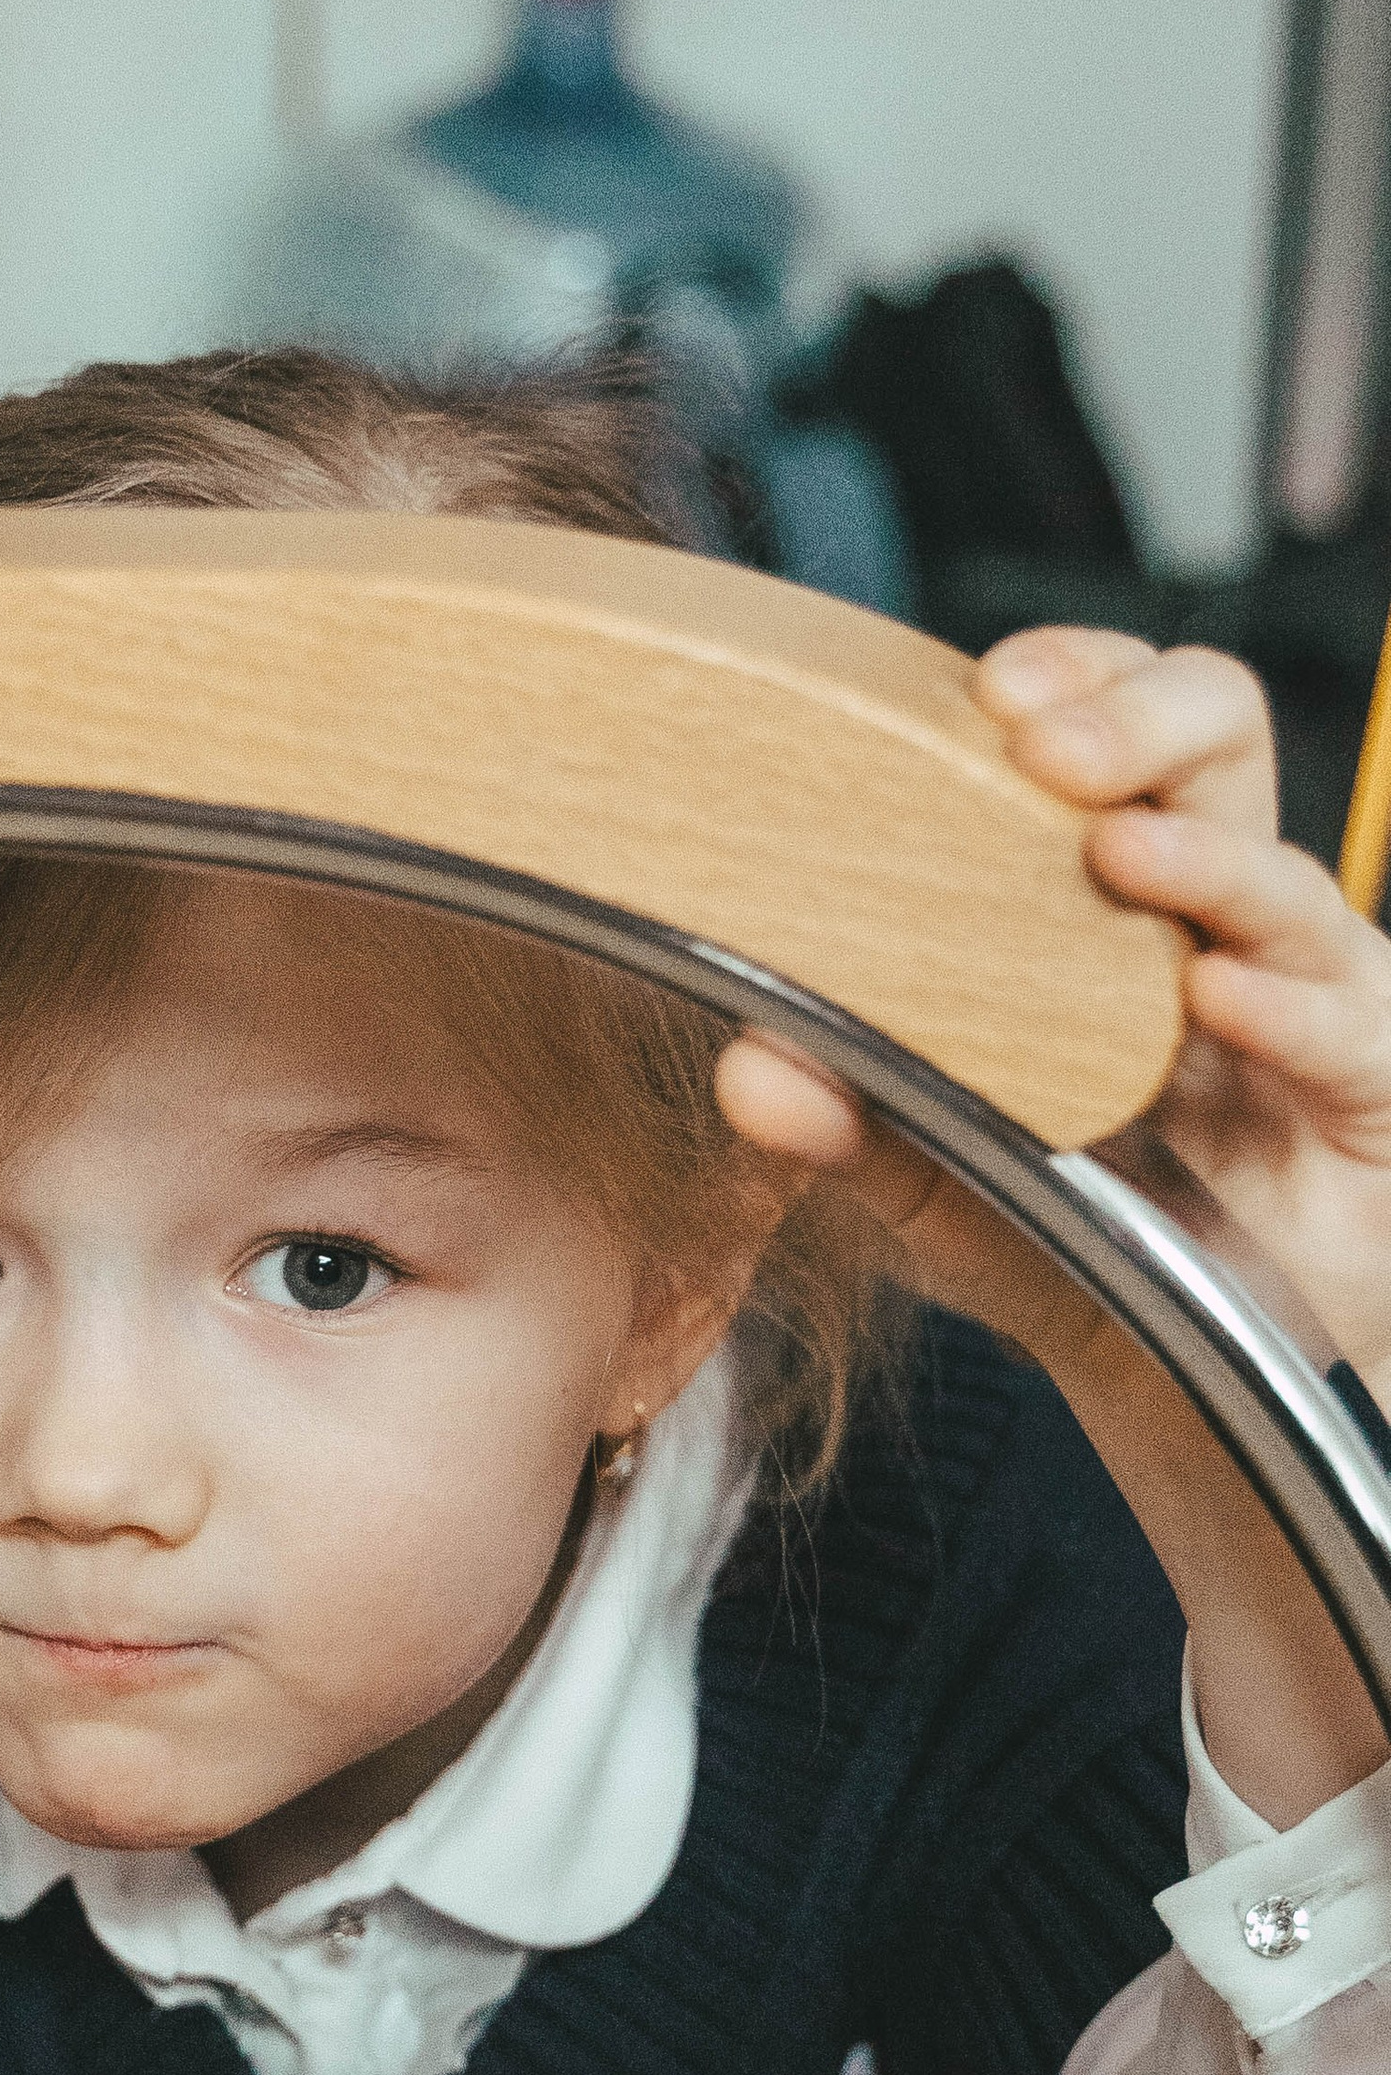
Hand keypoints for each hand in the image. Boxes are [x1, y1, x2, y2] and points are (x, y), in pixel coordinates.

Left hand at [716, 628, 1390, 1822]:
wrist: (1204, 1393)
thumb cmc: (1092, 1254)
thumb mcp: (953, 1189)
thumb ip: (861, 1130)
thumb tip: (746, 1069)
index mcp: (1111, 909)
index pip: (1112, 735)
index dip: (1072, 680)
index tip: (989, 688)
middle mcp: (1214, 922)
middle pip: (1218, 740)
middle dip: (1139, 712)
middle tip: (1039, 736)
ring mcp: (1302, 997)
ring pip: (1286, 876)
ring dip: (1203, 853)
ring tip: (1119, 851)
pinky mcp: (1368, 1087)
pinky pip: (1340, 1022)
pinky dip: (1280, 1001)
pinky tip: (1215, 992)